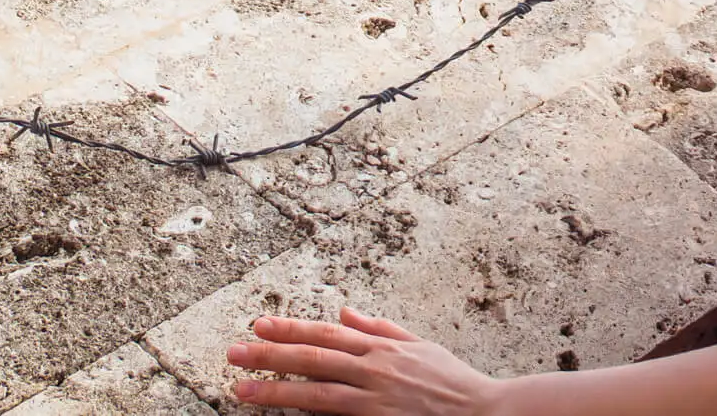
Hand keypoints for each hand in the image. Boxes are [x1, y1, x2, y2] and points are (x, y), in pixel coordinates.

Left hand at [228, 306, 505, 413]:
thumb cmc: (450, 381)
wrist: (482, 414)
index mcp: (382, 348)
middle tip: (234, 352)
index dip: (291, 329)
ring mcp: (374, 401)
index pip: (326, 334)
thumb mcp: (419, 345)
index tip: (258, 326)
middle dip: (271, 355)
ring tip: (241, 388)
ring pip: (316, 393)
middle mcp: (374, 370)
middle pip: (313, 359)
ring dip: (275, 391)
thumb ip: (379, 328)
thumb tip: (344, 310)